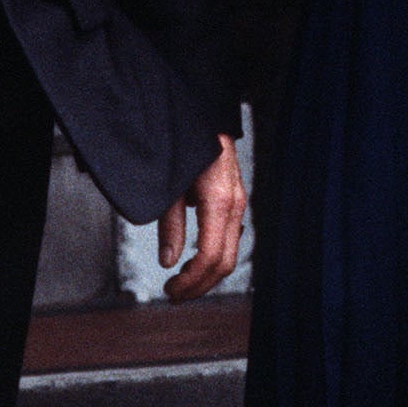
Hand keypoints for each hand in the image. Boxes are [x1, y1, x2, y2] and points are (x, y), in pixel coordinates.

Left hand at [157, 134, 246, 300]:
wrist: (202, 112)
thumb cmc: (184, 141)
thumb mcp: (169, 184)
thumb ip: (170, 224)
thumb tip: (169, 260)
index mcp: (219, 201)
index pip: (210, 257)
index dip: (191, 282)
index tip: (170, 291)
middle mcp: (236, 205)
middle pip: (225, 263)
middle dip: (199, 285)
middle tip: (173, 294)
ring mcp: (239, 202)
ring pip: (229, 252)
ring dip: (206, 273)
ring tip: (180, 282)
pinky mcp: (235, 199)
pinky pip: (228, 237)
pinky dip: (213, 256)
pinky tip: (193, 260)